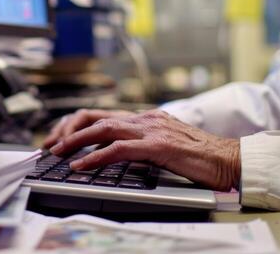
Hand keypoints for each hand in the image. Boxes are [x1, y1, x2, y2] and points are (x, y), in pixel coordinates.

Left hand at [49, 110, 240, 190]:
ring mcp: (150, 130)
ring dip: (75, 140)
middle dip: (69, 128)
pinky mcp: (157, 146)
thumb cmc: (199, 155)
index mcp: (145, 118)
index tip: (61, 137)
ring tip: (58, 151)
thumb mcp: (163, 144)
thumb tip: (112, 152)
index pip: (103, 114)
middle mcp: (144, 119)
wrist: (228, 159)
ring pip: (103, 128)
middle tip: (50, 143)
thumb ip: (140, 142)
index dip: (78, 123)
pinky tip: (81, 165)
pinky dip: (95, 157)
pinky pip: (118, 149)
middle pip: (97, 116)